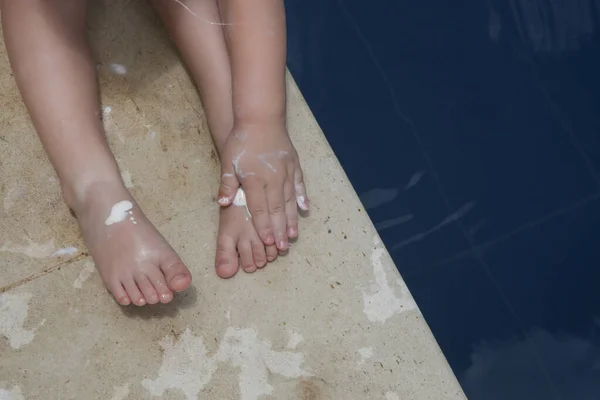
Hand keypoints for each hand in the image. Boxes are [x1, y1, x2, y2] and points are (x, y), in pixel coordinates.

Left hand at [217, 122, 308, 249]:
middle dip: (279, 231)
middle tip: (282, 248)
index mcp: (255, 180)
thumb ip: (227, 184)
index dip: (263, 227)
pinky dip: (302, 199)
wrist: (260, 117)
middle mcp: (273, 179)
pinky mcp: (294, 165)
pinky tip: (305, 210)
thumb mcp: (228, 161)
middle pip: (276, 210)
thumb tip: (222, 204)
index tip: (267, 242)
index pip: (259, 209)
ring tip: (293, 236)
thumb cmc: (242, 140)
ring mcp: (286, 173)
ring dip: (291, 220)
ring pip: (290, 201)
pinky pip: (299, 186)